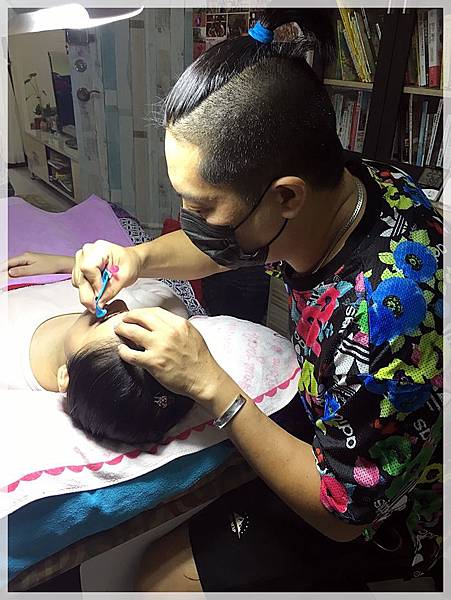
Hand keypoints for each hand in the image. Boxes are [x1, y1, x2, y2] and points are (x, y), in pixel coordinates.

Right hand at [6, 252, 73, 276]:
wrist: (62, 264)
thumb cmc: (51, 266)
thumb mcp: (35, 270)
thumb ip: (22, 271)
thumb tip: (10, 272)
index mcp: (25, 257)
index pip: (9, 263)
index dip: (2, 269)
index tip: (0, 275)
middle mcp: (25, 257)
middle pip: (11, 264)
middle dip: (5, 271)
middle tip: (2, 280)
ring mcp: (29, 260)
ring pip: (15, 267)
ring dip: (10, 273)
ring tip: (6, 280)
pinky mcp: (32, 264)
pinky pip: (21, 268)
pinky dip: (17, 273)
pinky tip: (15, 278)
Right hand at [72, 240, 140, 312]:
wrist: (129, 261)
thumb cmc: (129, 263)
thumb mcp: (126, 277)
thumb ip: (111, 290)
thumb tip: (99, 302)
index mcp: (100, 249)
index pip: (87, 268)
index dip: (94, 284)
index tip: (101, 294)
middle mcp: (87, 252)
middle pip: (80, 277)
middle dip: (88, 294)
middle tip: (97, 307)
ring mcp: (81, 259)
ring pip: (77, 281)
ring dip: (87, 293)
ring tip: (101, 296)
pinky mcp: (79, 267)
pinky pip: (78, 282)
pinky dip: (87, 290)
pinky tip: (97, 291)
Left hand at [114, 307, 228, 407]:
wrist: (204, 378)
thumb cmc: (199, 359)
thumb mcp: (192, 334)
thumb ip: (176, 326)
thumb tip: (159, 323)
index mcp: (178, 324)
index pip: (154, 311)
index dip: (141, 312)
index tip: (136, 315)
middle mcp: (168, 332)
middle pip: (140, 317)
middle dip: (128, 317)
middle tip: (123, 320)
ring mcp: (160, 347)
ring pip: (132, 332)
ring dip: (122, 330)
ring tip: (119, 331)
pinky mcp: (153, 363)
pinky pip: (131, 354)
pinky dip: (123, 351)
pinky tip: (122, 351)